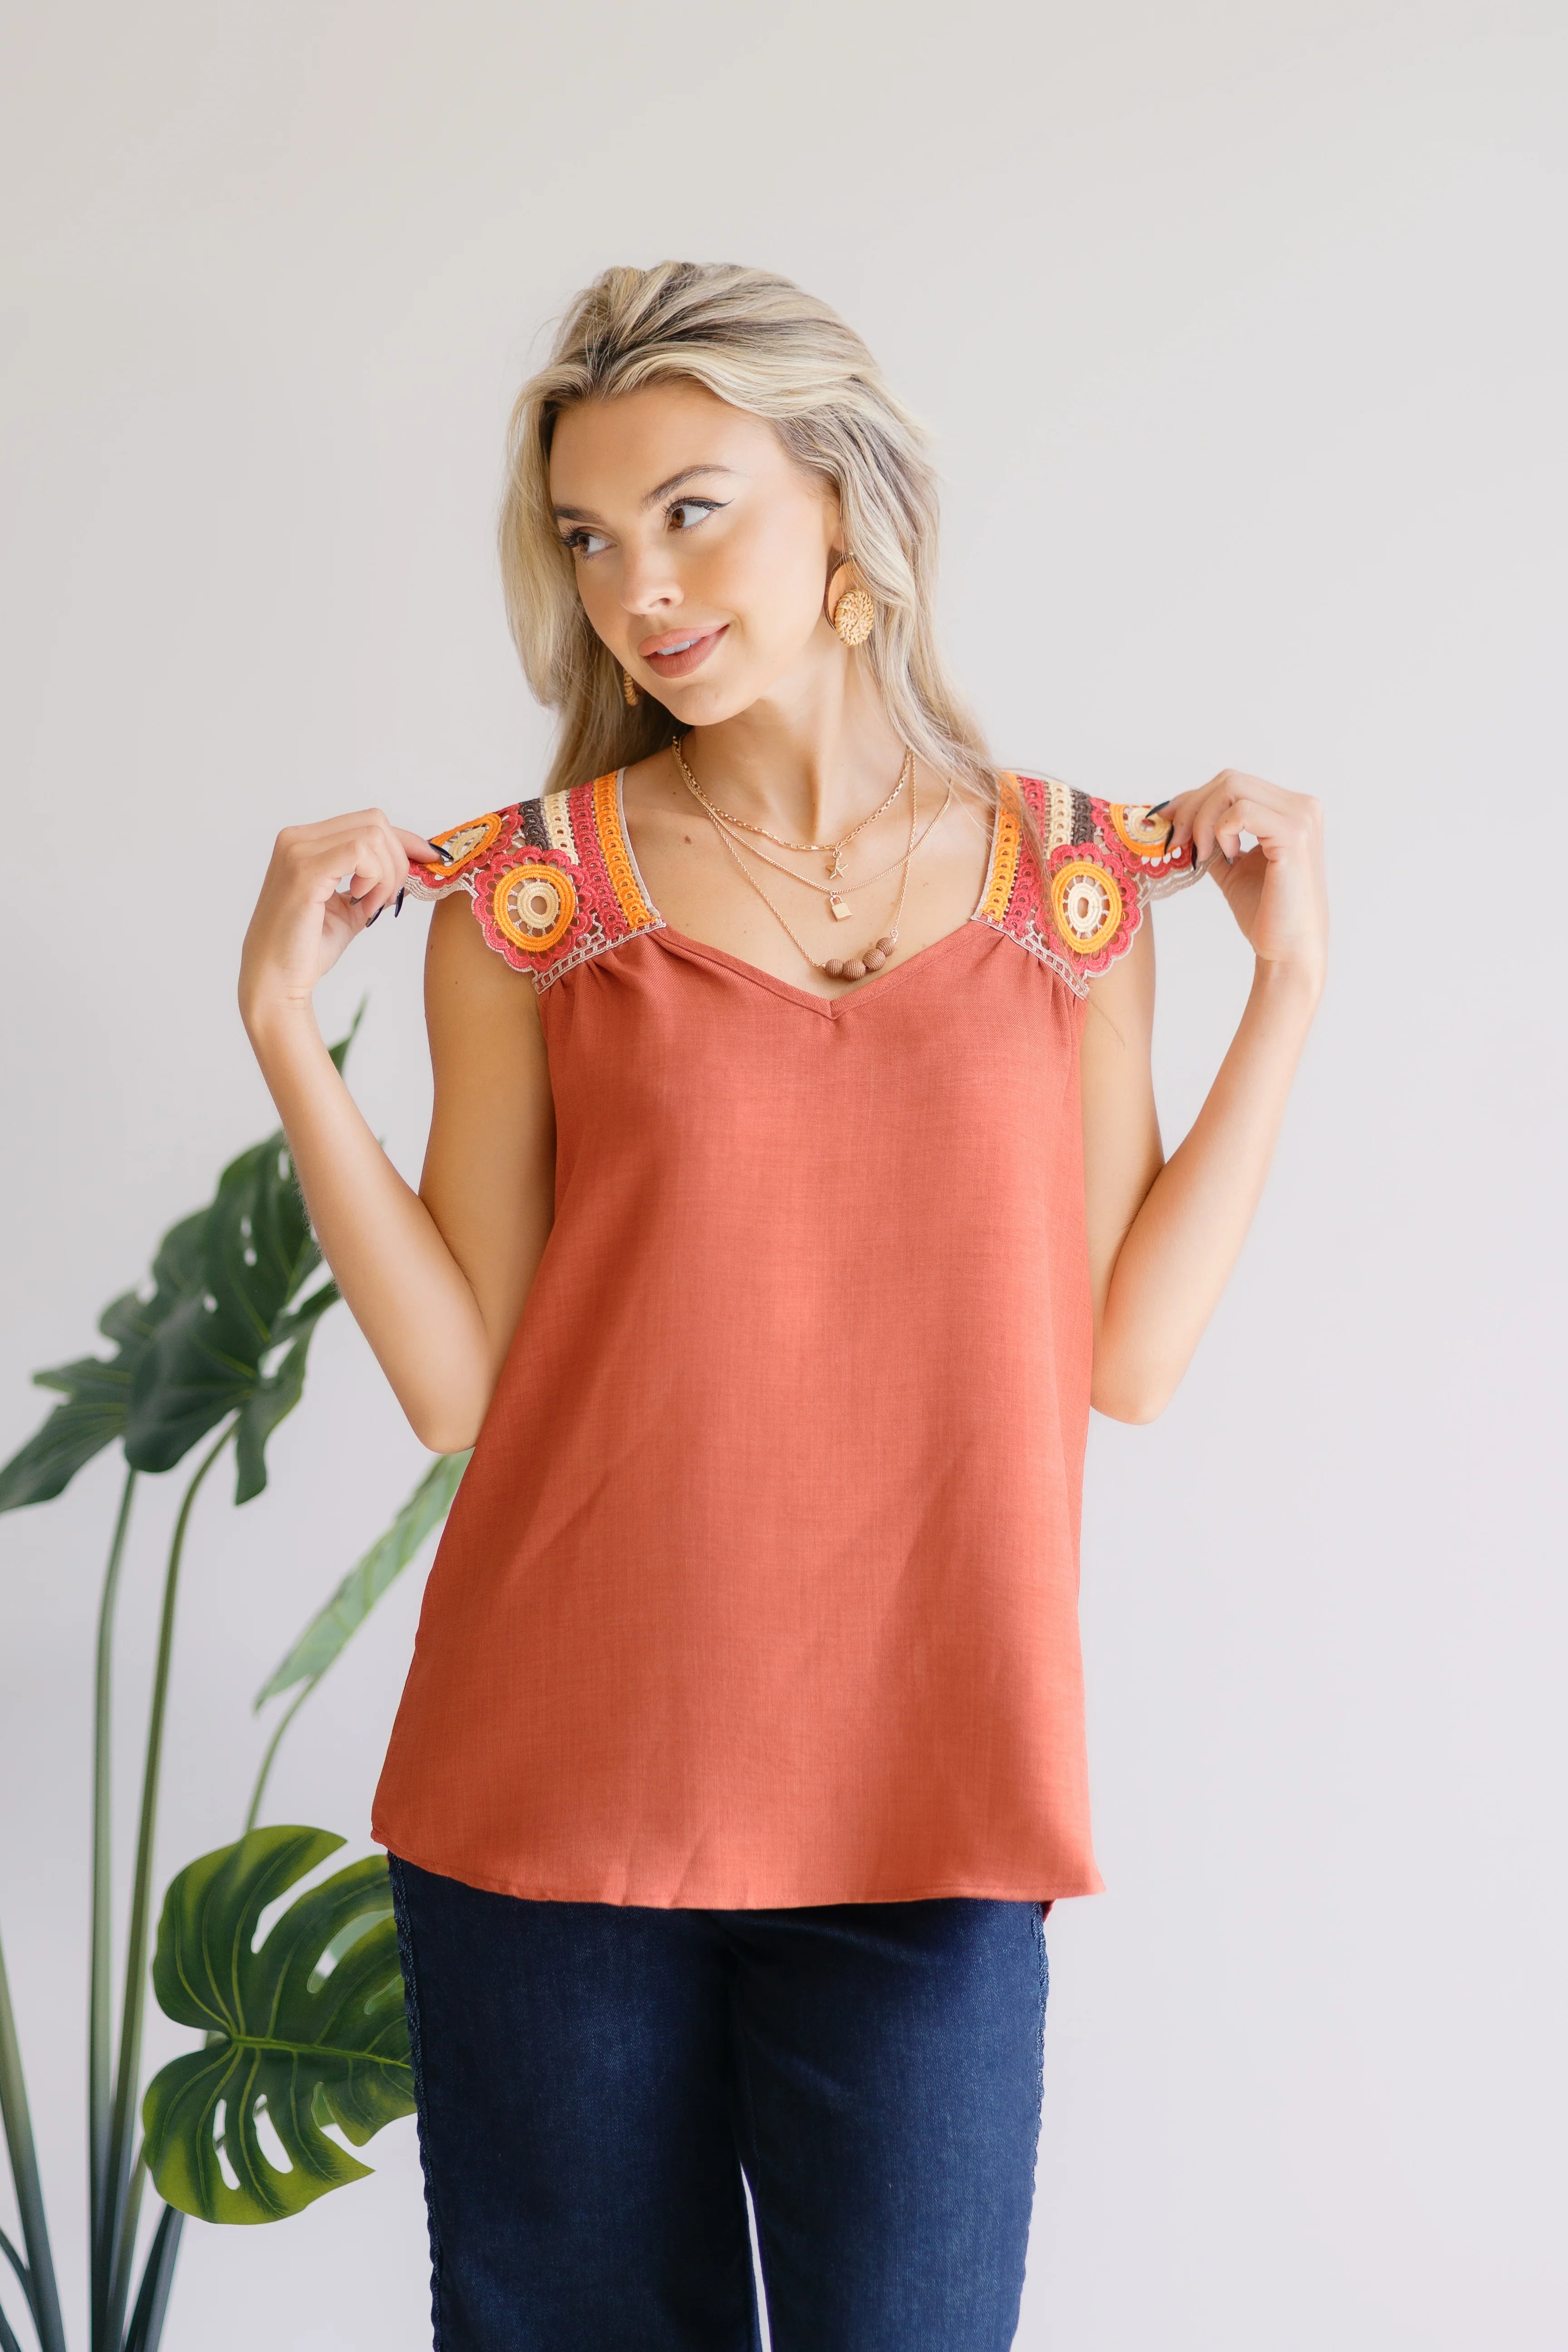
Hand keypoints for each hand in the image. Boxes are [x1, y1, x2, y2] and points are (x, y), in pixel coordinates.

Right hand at [239, 808, 441, 1032]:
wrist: (275, 980)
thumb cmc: (306, 948)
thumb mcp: (350, 908)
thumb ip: (373, 882)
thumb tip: (410, 867)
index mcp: (305, 842)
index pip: (367, 822)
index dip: (404, 840)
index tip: (428, 860)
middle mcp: (297, 839)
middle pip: (375, 823)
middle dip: (397, 862)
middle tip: (386, 900)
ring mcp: (297, 851)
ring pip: (373, 835)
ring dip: (386, 875)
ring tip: (369, 907)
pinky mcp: (304, 871)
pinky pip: (361, 852)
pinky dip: (374, 878)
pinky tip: (361, 904)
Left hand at [1163, 771, 1326, 986]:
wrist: (1287, 950)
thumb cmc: (1265, 913)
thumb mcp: (1232, 866)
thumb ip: (1214, 838)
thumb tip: (1179, 820)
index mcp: (1290, 809)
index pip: (1233, 783)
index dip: (1194, 798)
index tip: (1166, 821)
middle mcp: (1302, 806)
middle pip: (1230, 779)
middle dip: (1192, 807)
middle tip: (1177, 842)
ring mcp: (1301, 817)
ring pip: (1232, 787)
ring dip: (1203, 819)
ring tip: (1202, 854)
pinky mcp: (1294, 834)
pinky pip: (1241, 811)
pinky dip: (1221, 830)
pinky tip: (1226, 856)